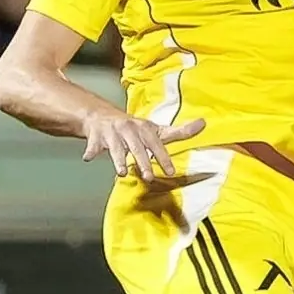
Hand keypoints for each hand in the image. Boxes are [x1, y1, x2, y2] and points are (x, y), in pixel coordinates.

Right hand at [82, 109, 206, 180]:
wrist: (102, 116)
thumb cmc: (135, 129)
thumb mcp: (156, 129)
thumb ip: (180, 132)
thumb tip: (204, 123)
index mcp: (144, 129)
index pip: (156, 143)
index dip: (163, 156)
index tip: (170, 171)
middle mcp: (129, 129)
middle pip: (137, 148)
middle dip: (142, 161)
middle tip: (149, 177)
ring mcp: (112, 134)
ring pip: (116, 148)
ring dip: (118, 159)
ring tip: (121, 173)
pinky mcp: (96, 138)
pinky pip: (93, 145)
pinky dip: (90, 151)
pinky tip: (88, 158)